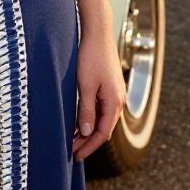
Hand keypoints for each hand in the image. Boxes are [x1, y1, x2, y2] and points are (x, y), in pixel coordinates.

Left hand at [72, 25, 126, 161]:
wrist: (98, 33)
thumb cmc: (91, 57)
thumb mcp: (85, 85)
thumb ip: (87, 110)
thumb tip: (87, 133)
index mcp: (114, 103)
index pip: (102, 133)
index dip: (89, 147)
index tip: (76, 156)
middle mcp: (118, 101)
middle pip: (104, 129)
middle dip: (88, 142)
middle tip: (72, 151)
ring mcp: (114, 94)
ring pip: (102, 120)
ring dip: (88, 130)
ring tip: (72, 139)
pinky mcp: (109, 87)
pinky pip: (101, 109)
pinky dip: (90, 118)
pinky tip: (79, 120)